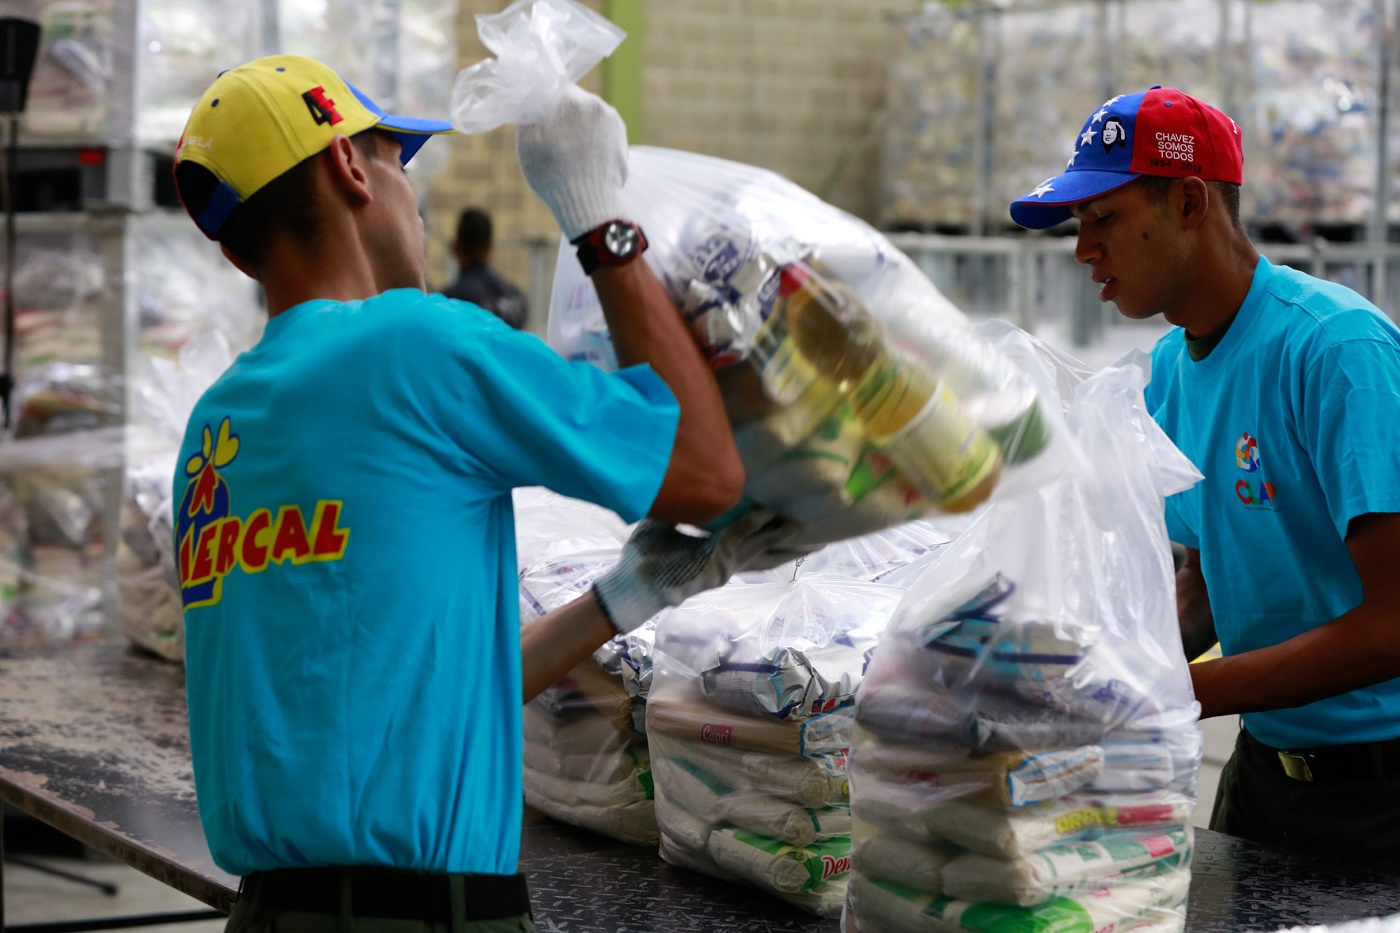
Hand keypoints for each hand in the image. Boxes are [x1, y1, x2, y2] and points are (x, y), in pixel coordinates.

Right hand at [516, 85, 627, 239]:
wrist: (589, 202)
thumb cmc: (553, 173)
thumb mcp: (527, 142)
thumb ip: (529, 114)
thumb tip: (531, 101)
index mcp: (570, 99)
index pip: (553, 88)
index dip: (544, 102)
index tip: (540, 118)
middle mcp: (595, 103)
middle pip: (574, 102)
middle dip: (564, 116)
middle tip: (554, 139)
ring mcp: (612, 120)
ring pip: (590, 116)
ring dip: (581, 127)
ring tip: (571, 153)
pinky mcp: (622, 137)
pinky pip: (603, 130)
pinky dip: (594, 139)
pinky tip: (586, 158)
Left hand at [593, 508, 804, 632]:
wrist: (629, 584)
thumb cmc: (642, 557)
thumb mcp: (663, 524)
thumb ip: (678, 505)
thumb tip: (680, 478)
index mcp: (714, 552)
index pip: (748, 537)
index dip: (767, 528)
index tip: (785, 513)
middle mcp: (723, 560)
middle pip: (763, 546)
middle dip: (786, 538)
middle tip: (810, 526)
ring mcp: (722, 566)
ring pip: (758, 545)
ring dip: (780, 534)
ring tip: (803, 525)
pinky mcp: (716, 569)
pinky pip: (739, 542)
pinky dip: (755, 528)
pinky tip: (770, 516)